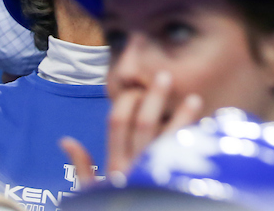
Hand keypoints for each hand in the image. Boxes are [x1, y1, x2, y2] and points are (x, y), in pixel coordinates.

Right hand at [63, 72, 204, 179]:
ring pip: (169, 139)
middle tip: (164, 76)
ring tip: (195, 99)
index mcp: (114, 167)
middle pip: (144, 124)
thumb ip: (82, 167)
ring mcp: (155, 176)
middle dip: (154, 98)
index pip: (116, 124)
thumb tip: (65, 140)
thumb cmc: (114, 206)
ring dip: (182, 118)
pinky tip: (208, 129)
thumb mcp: (91, 193)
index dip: (125, 102)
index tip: (136, 87)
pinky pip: (186, 161)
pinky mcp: (172, 185)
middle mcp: (134, 169)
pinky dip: (195, 144)